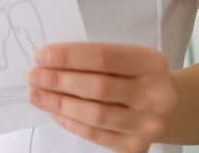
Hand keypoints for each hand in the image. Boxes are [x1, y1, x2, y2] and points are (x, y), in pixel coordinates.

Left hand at [28, 42, 176, 152]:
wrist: (165, 106)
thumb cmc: (133, 75)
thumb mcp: (124, 58)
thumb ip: (92, 58)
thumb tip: (47, 63)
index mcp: (151, 63)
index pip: (103, 57)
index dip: (68, 56)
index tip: (40, 55)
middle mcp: (156, 95)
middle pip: (98, 87)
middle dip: (59, 81)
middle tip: (33, 76)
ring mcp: (149, 124)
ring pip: (95, 114)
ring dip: (59, 103)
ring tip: (36, 94)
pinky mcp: (137, 146)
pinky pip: (96, 135)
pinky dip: (71, 123)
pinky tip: (54, 112)